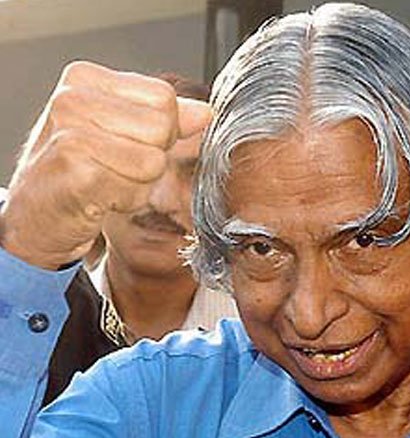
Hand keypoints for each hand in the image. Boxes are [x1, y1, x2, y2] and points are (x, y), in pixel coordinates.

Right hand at [0, 61, 211, 268]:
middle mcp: (72, 99)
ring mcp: (71, 135)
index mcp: (85, 80)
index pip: (164, 97)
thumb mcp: (120, 132)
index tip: (130, 141)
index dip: (162, 129)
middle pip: (163, 126)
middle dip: (152, 157)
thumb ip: (163, 118)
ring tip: (107, 181)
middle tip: (116, 165)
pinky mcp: (76, 172)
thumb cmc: (74, 171)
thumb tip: (204, 112)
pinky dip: (126, 201)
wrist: (36, 216)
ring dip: (139, 183)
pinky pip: (136, 189)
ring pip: (153, 161)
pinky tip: (99, 196)